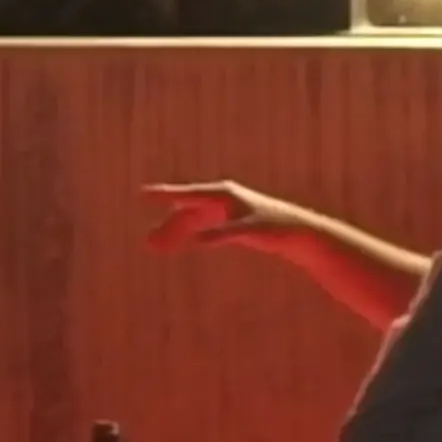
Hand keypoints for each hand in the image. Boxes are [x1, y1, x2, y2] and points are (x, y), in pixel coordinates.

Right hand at [142, 179, 317, 256]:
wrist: (298, 233)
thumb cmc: (275, 228)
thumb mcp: (249, 232)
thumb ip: (222, 234)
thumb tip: (198, 240)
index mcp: (223, 195)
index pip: (187, 194)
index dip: (164, 194)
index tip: (142, 193)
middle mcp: (221, 199)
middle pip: (186, 212)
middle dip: (167, 226)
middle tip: (148, 243)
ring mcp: (225, 210)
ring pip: (192, 221)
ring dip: (176, 233)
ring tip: (156, 247)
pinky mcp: (231, 222)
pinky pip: (202, 227)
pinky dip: (190, 235)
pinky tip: (182, 245)